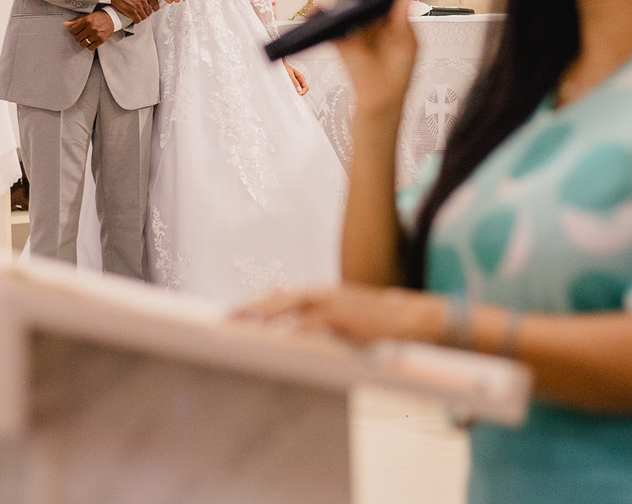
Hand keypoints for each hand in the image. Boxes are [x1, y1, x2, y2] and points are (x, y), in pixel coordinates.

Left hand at [64, 10, 114, 50]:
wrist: (112, 18)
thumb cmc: (99, 17)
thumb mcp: (86, 16)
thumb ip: (75, 21)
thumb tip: (65, 24)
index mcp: (86, 21)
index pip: (73, 30)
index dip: (72, 31)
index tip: (75, 31)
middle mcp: (91, 28)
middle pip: (77, 38)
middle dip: (77, 36)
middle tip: (80, 34)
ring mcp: (96, 35)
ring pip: (83, 43)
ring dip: (82, 42)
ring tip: (85, 38)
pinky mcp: (101, 40)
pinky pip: (90, 47)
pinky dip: (89, 46)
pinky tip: (90, 41)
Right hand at [110, 0, 160, 21]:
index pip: (155, 3)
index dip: (155, 7)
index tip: (154, 9)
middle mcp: (143, 1)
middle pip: (149, 11)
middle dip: (146, 12)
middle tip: (143, 12)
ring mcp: (138, 7)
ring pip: (144, 16)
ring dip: (142, 16)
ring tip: (138, 15)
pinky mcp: (132, 12)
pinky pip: (138, 20)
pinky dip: (137, 20)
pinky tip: (134, 19)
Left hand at [233, 285, 444, 345]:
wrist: (405, 316)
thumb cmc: (370, 321)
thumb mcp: (337, 316)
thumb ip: (310, 316)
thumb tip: (284, 315)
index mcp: (317, 295)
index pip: (278, 296)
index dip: (255, 304)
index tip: (231, 314)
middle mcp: (320, 294)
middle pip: (278, 297)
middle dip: (252, 307)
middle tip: (226, 318)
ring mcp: (332, 303)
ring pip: (292, 304)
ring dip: (267, 314)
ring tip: (246, 323)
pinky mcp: (344, 317)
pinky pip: (315, 322)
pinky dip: (298, 328)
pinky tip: (283, 338)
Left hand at [283, 60, 307, 95]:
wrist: (280, 65)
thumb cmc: (285, 67)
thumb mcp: (289, 74)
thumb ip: (294, 82)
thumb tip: (299, 89)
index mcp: (301, 77)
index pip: (306, 87)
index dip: (303, 92)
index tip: (298, 94)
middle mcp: (299, 80)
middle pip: (303, 90)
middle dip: (299, 92)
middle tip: (293, 94)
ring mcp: (296, 82)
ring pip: (298, 90)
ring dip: (295, 91)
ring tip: (290, 91)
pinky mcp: (292, 83)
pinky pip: (294, 89)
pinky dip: (292, 90)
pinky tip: (288, 89)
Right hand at [333, 0, 418, 117]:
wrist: (381, 100)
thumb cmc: (397, 73)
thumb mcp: (409, 45)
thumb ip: (405, 20)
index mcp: (393, 10)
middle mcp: (372, 10)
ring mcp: (353, 20)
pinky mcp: (336, 33)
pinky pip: (324, 16)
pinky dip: (321, 9)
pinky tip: (326, 6)